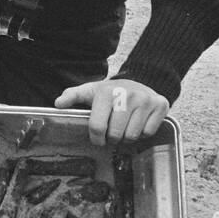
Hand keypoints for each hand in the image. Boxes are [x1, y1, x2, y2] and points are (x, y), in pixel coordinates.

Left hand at [54, 78, 168, 146]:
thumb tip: (58, 104)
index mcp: (107, 92)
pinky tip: (139, 122)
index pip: (97, 127)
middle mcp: (128, 95)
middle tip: (113, 130)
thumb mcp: (91, 91)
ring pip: (132, 136)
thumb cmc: (112, 91)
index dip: (96, 138)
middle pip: (115, 135)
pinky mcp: (160, 105)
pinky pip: (148, 133)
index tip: (98, 138)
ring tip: (125, 125)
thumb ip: (73, 96)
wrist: (141, 79)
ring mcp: (146, 100)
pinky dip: (143, 132)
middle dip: (112, 137)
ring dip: (127, 136)